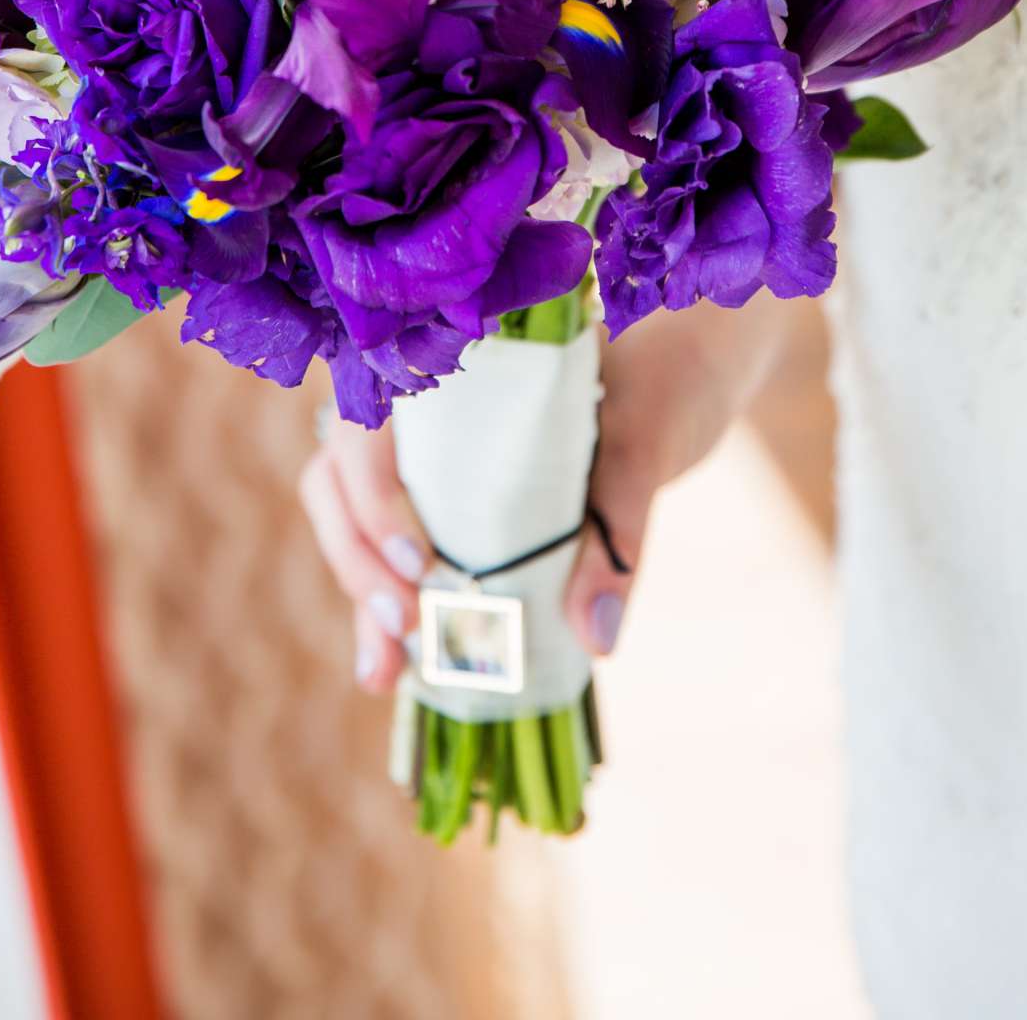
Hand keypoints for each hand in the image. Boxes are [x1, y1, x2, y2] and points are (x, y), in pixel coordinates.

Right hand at [300, 296, 789, 689]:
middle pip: (338, 470)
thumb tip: (593, 633)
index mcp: (455, 356)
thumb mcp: (649, 440)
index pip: (368, 413)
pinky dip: (385, 601)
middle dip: (356, 555)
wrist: (687, 367)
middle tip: (405, 626)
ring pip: (350, 512)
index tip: (420, 562)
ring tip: (385, 670)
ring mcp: (426, 447)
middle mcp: (423, 398)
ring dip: (359, 591)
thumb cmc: (662, 380)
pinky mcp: (446, 495)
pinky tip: (396, 666)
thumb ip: (618, 526)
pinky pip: (391, 544)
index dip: (373, 488)